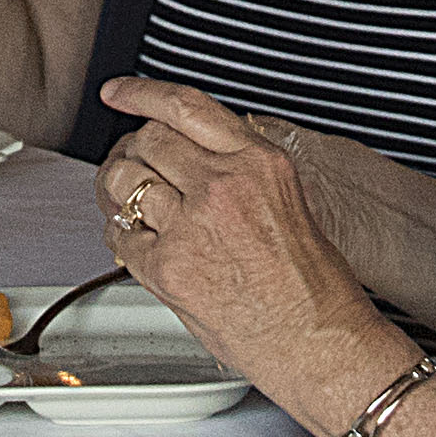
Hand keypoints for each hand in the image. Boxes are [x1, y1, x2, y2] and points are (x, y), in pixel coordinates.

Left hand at [92, 81, 407, 423]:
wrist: (320, 343)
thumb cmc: (314, 287)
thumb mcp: (289, 201)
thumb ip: (239, 173)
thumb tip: (191, 161)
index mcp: (258, 162)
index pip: (185, 106)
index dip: (141, 93)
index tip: (119, 93)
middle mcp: (223, 185)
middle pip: (147, 141)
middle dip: (130, 151)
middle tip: (128, 165)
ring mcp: (192, 225)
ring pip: (124, 182)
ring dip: (116, 190)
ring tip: (125, 204)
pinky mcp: (168, 268)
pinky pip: (120, 236)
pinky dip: (120, 237)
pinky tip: (136, 244)